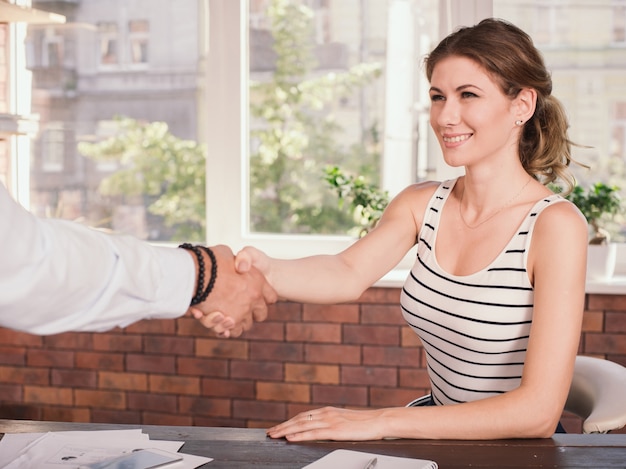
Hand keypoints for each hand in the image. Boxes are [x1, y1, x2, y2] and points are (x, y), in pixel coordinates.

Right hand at [187, 245, 276, 336]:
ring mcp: (242, 312)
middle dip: (252, 312)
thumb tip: (240, 266)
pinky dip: (225, 329)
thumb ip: (239, 261)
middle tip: (238, 306)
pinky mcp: (228, 323)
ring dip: (237, 321)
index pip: (271, 297)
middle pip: (261, 314)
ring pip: (246, 325)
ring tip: (224, 314)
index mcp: (258, 282)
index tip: (253, 295)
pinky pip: (231, 331)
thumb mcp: (230, 254)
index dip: (263, 296)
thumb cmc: (212, 260)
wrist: (197, 272)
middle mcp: (253, 299)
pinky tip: (217, 319)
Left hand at [266, 406, 384, 440]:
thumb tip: (319, 429)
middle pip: (298, 419)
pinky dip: (300, 434)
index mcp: (327, 411)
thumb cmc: (364, 424)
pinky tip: (290, 437)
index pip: (303, 416)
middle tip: (269, 433)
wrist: (379, 422)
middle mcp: (326, 414)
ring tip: (274, 435)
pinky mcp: (335, 430)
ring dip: (285, 430)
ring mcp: (330, 421)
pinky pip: (313, 433)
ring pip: (302, 425)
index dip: (288, 422)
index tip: (277, 427)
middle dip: (282, 426)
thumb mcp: (343, 420)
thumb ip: (331, 423)